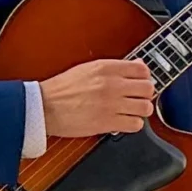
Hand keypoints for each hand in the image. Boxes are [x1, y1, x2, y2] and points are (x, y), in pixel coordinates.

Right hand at [41, 59, 155, 137]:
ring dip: (141, 110)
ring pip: (145, 107)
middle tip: (137, 98)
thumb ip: (114, 68)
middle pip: (148, 88)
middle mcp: (111, 84)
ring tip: (132, 111)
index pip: (142, 69)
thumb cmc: (61, 89)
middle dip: (145, 95)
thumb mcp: (88, 69)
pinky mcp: (107, 122)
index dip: (145, 77)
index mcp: (106, 68)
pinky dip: (133, 124)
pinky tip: (124, 121)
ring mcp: (111, 104)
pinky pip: (135, 124)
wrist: (43, 107)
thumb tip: (137, 66)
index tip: (141, 83)